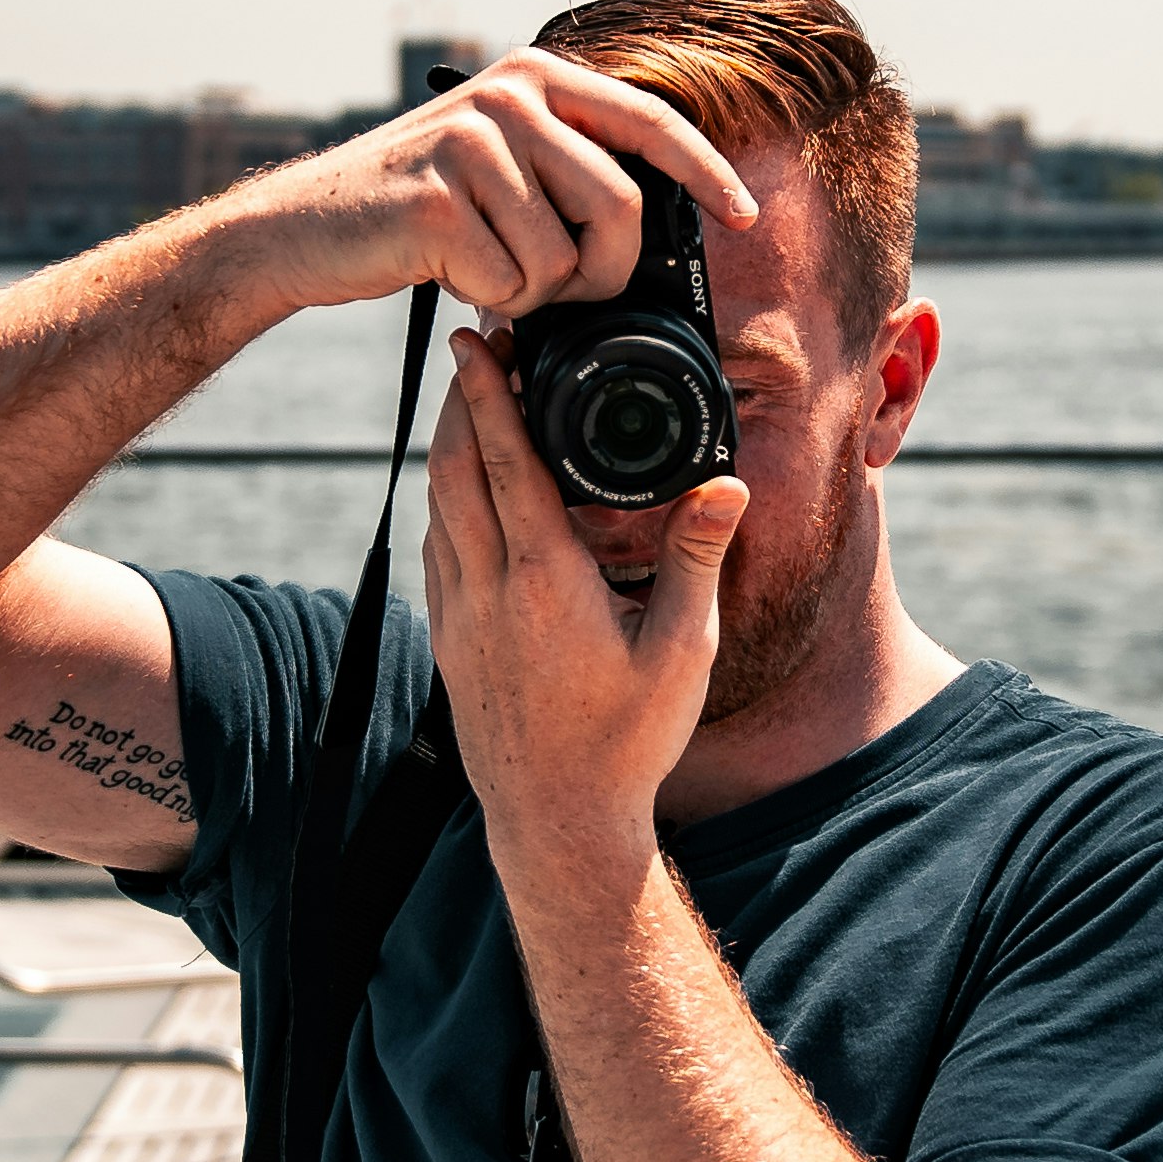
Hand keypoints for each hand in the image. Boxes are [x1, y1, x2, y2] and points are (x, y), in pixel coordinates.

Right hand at [212, 54, 758, 323]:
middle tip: (559, 290)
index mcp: (537, 77)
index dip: (708, 176)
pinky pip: (511, 284)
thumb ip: (571, 165)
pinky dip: (488, 301)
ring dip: (535, 292)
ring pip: (567, 259)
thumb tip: (660, 222)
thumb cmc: (415, 209)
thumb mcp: (500, 158)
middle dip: (605, 274)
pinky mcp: (439, 201)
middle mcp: (510, 95)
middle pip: (621, 208)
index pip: (651, 124)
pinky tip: (446, 272)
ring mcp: (472, 143)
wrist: (303, 229)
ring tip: (483, 267)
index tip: (747, 218)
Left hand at [423, 329, 746, 901]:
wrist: (555, 822)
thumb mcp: (682, 653)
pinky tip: (463, 490)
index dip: (487, 393)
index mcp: (545, 580)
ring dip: (448, 447)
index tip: (475, 340)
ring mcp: (458, 615)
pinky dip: (446, 500)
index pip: (505, 462)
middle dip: (460, 401)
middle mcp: (488, 589)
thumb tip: (725, 486)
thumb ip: (698, 562)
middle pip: (455, 468)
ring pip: (437, 505)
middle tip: (475, 348)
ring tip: (468, 402)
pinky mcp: (447, 639)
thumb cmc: (627, 743)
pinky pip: (437, 547)